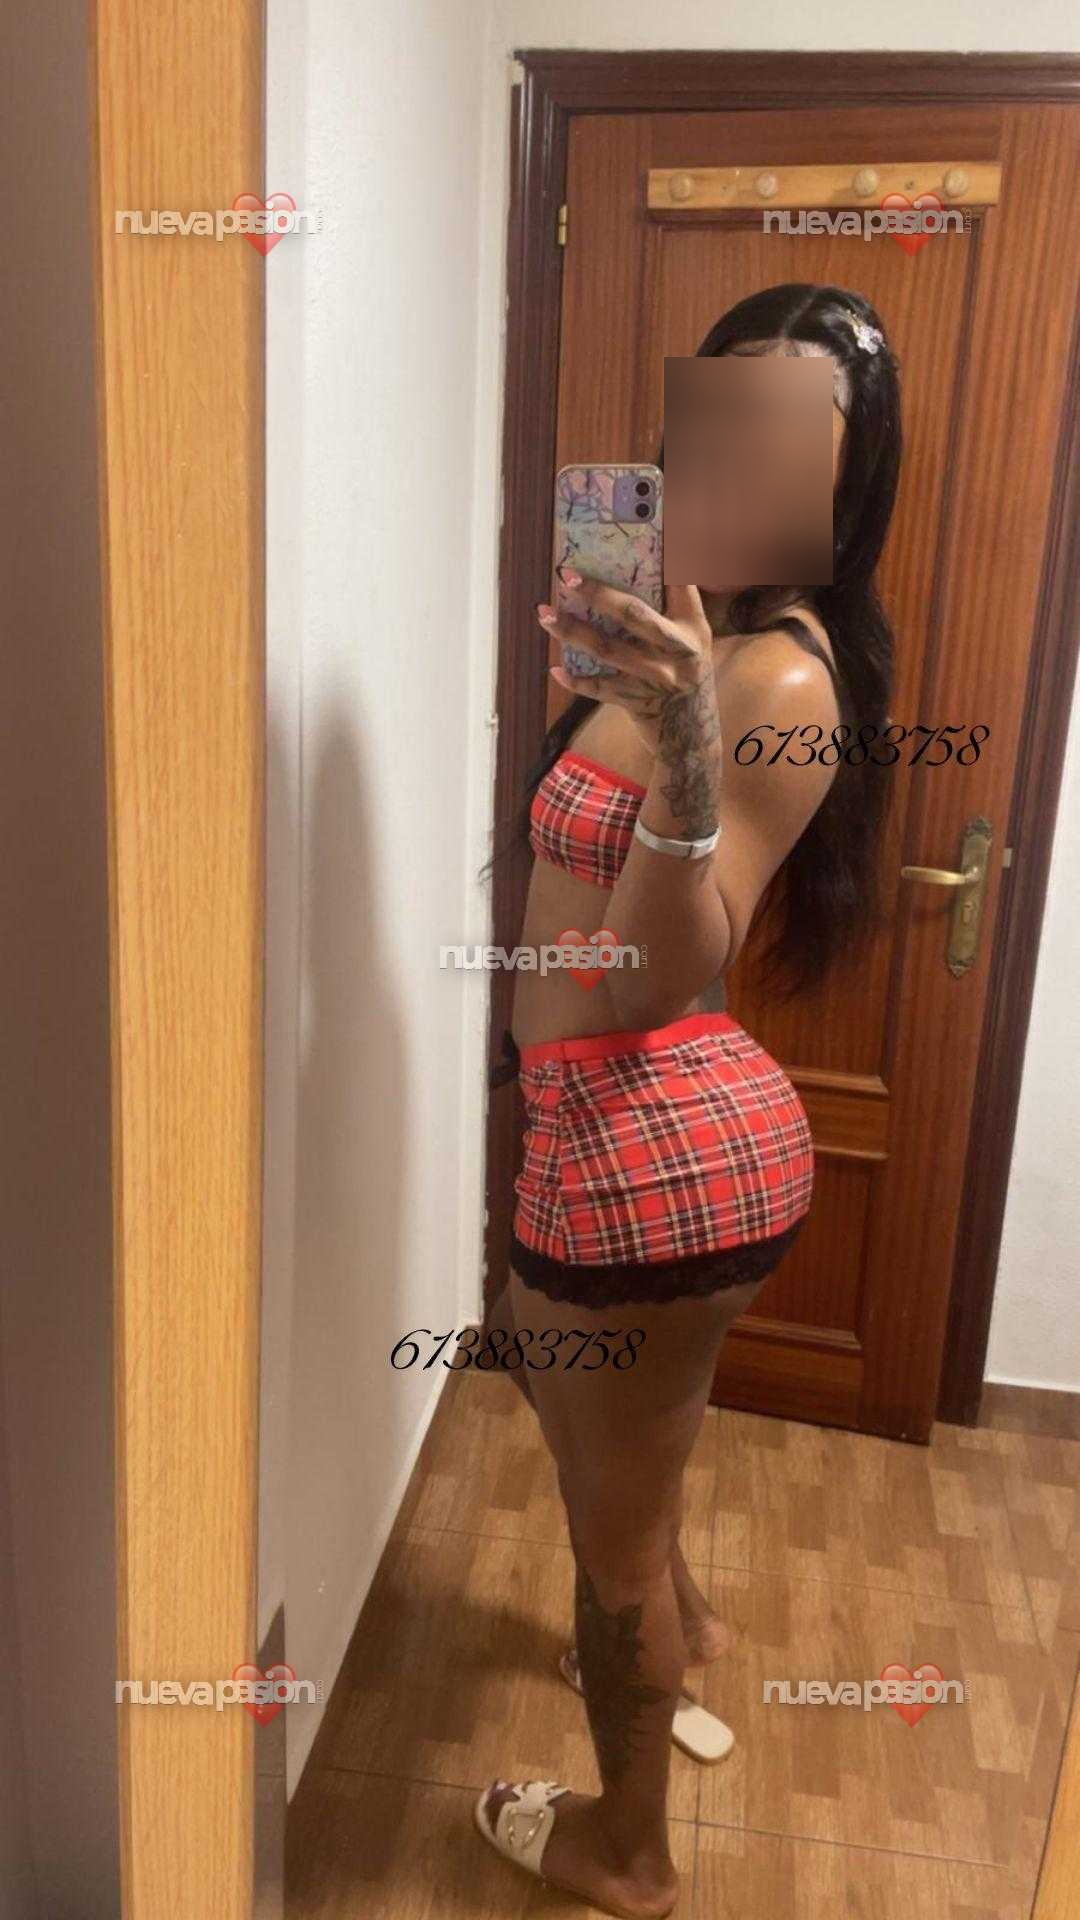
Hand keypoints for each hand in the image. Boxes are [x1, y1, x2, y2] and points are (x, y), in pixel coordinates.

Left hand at [537, 570, 715, 753]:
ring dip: (572, 631)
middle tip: (566, 576)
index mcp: (691, 629)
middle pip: (633, 615)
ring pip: (607, 650)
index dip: (666, 558)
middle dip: (597, 593)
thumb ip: (674, 608)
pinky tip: (555, 669)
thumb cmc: (684, 675)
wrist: (691, 735)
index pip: (679, 586)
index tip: (646, 531)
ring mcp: (656, 679)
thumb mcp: (691, 641)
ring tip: (545, 614)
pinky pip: (599, 688)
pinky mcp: (637, 703)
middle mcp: (677, 652)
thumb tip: (650, 565)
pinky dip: (576, 680)